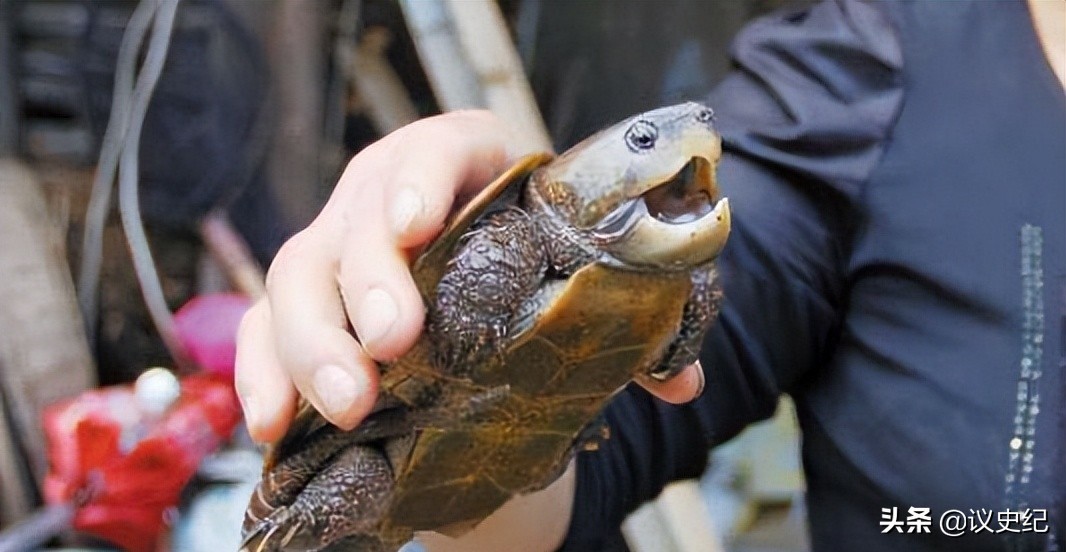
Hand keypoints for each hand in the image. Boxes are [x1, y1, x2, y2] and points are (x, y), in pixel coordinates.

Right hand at [234, 110, 704, 443]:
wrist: (488, 297)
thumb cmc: (538, 272)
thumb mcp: (588, 284)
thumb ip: (635, 325)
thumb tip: (683, 383)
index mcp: (469, 168)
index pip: (440, 146)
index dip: (423, 174)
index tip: (418, 221)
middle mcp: (390, 199)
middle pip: (358, 217)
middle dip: (368, 278)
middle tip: (393, 343)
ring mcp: (340, 251)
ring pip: (298, 274)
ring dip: (313, 341)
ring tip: (349, 404)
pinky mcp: (305, 306)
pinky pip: (263, 331)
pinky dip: (264, 373)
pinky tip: (274, 423)